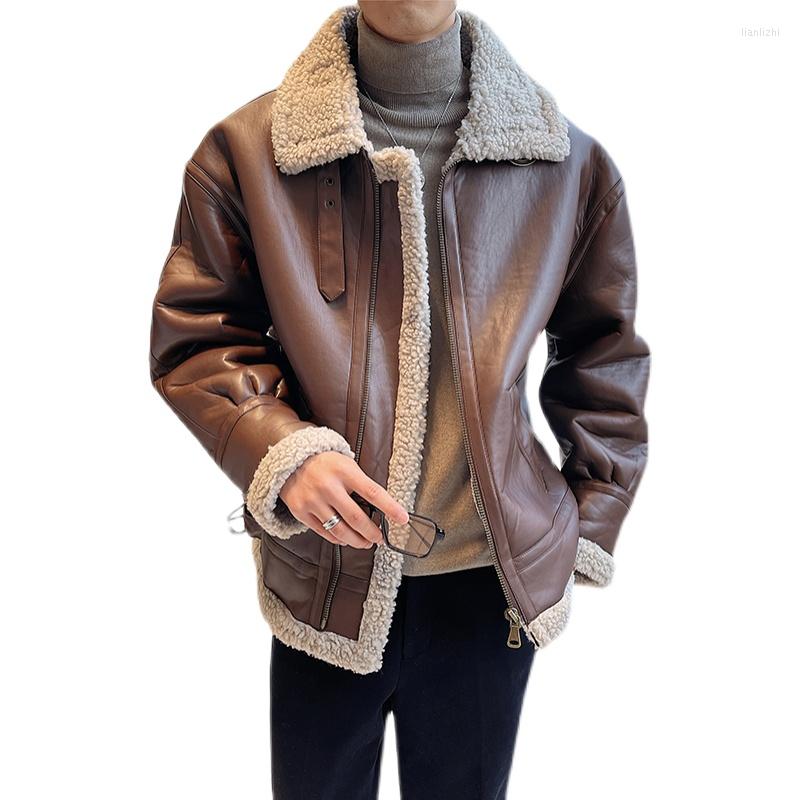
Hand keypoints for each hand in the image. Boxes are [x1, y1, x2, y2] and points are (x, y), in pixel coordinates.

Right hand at [278, 452, 408, 547]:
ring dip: (356, 541)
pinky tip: (345, 539)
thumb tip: (379, 508)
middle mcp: (328, 487)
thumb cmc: (325, 463)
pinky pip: (324, 532)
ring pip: (340, 530)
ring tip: (365, 543)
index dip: (390, 508)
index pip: (373, 492)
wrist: (290, 460)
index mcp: (344, 471)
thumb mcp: (346, 464)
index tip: (403, 519)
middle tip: (380, 539)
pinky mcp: (301, 512)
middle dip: (372, 533)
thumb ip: (360, 484)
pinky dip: (338, 539)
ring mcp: (313, 501)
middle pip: (356, 518)